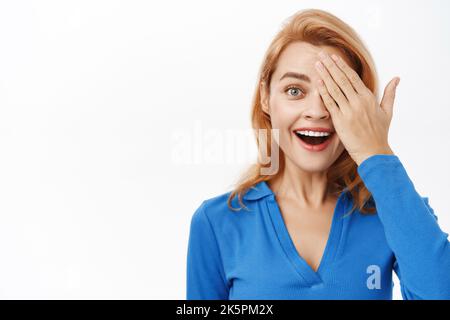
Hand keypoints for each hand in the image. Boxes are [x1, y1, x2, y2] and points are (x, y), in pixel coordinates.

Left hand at [314, 50, 398, 165]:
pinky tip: (317, 82)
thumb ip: (390, 93)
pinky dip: (323, 92)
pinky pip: (330, 103)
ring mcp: (349, 110)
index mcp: (368, 98)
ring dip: (324, 75)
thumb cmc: (380, 133)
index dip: (342, 66)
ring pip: (334, 88)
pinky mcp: (340, 120)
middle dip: (330, 66)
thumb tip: (397, 78)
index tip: (333, 57)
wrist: (373, 152)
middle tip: (321, 54)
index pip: (352, 77)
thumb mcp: (387, 111)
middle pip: (341, 79)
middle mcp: (358, 102)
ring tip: (317, 64)